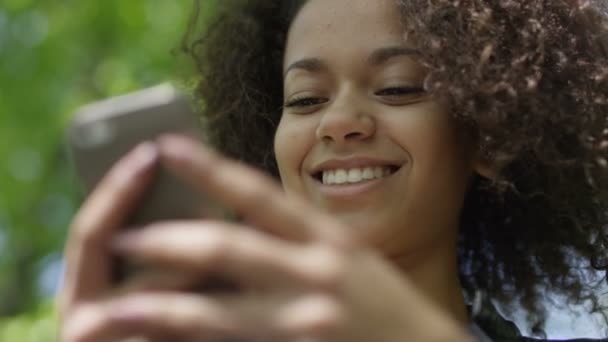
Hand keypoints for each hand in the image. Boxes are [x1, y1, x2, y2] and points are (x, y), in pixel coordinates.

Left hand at [58, 136, 472, 341]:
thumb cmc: (389, 309)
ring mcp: (307, 319)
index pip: (259, 193)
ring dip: (156, 308)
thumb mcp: (353, 261)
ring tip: (110, 310)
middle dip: (166, 240)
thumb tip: (244, 224)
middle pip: (225, 247)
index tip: (165, 146)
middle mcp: (317, 272)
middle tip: (120, 235)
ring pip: (214, 312)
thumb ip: (305, 243)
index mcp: (328, 239)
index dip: (208, 167)